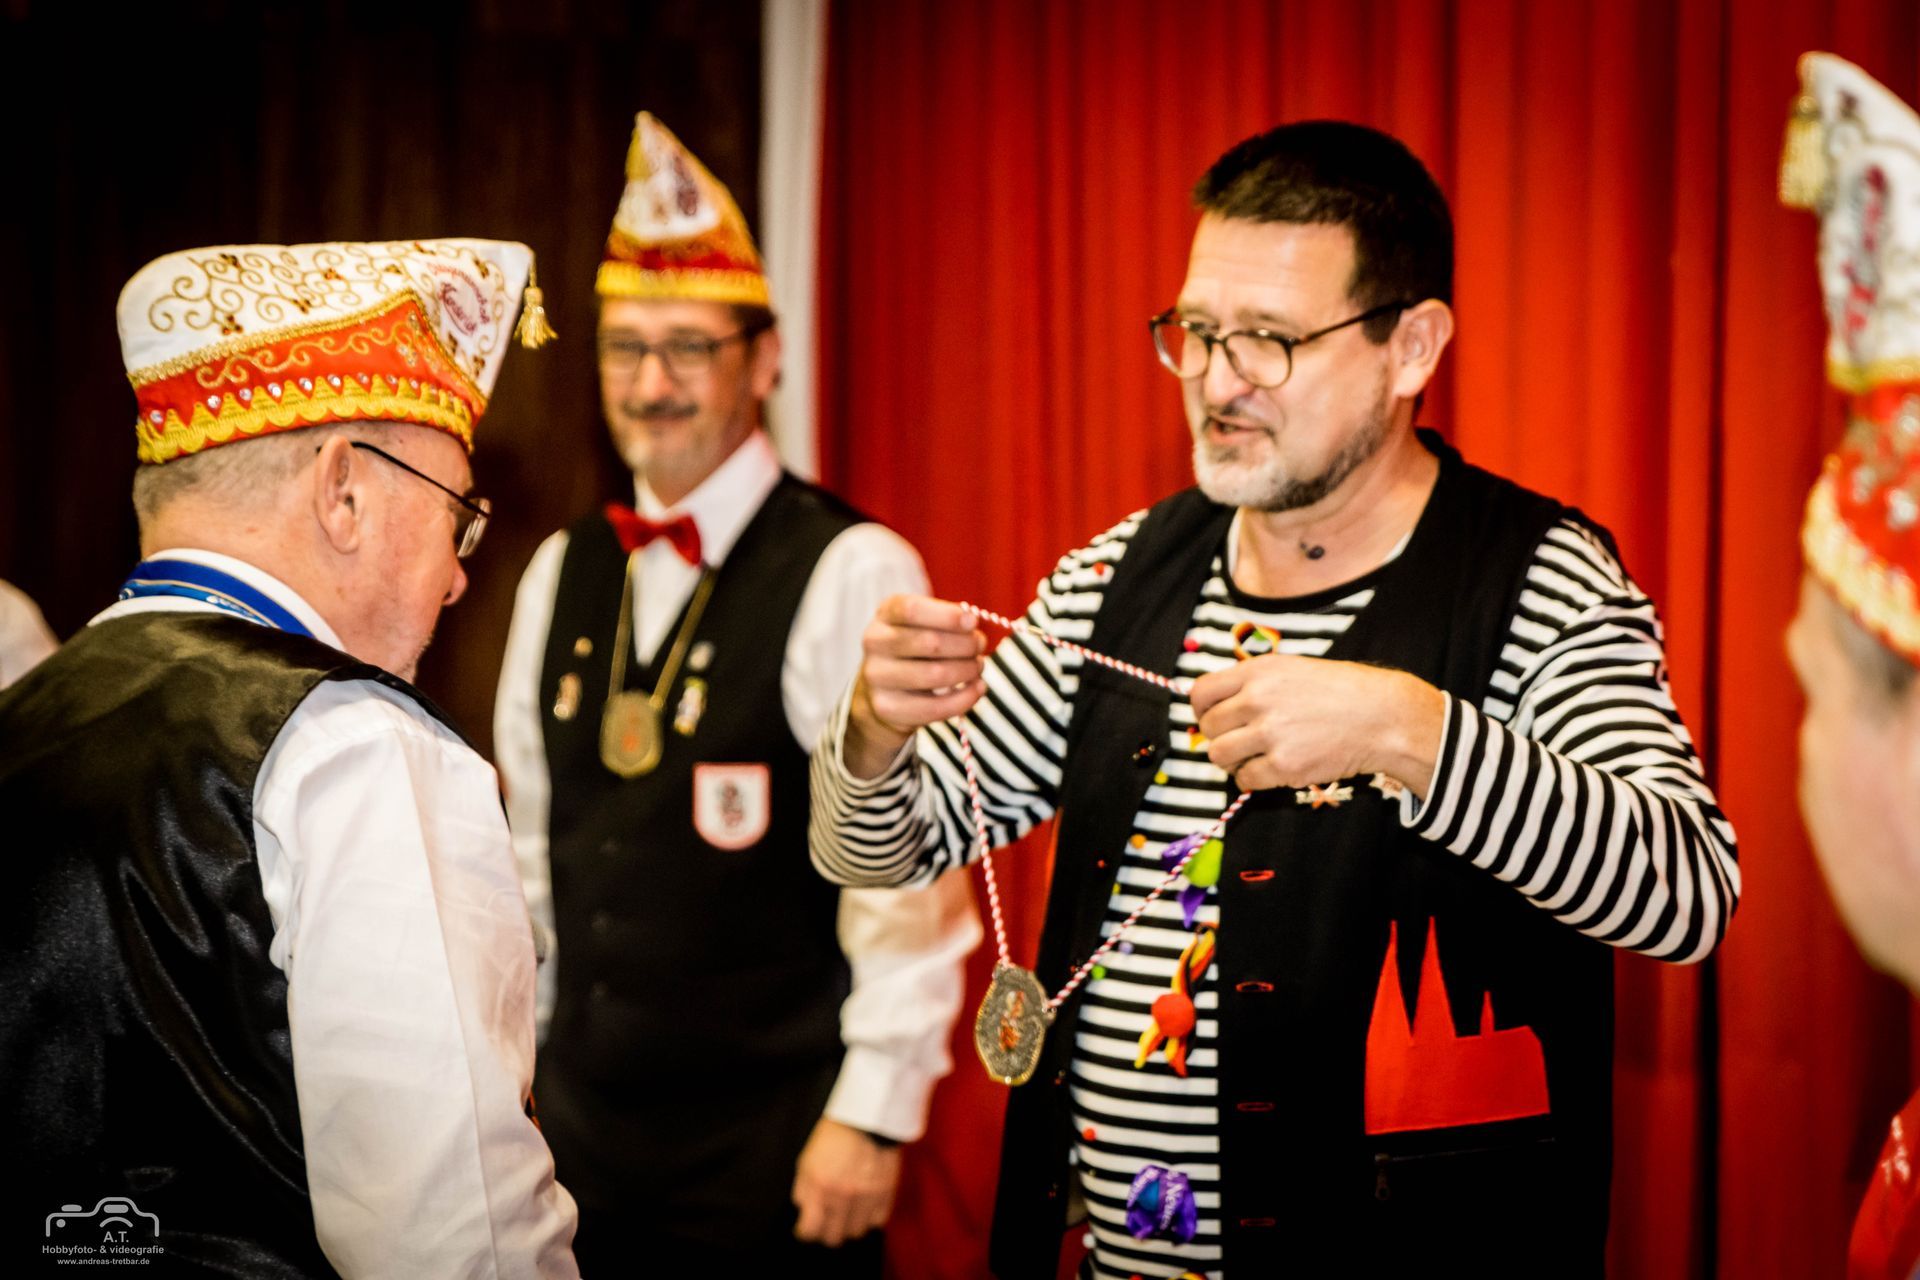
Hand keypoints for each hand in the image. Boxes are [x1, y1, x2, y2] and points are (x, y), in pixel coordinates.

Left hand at [791, 1117, 903, 1245]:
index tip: (806, 1227)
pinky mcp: (886, 1194)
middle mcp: (843, 1197)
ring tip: (847, 1213)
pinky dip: (870, 1218)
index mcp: (820, 1188)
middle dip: (826, 1232)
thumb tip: (804, 1212)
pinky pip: (877, 1222)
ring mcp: (866, 1198)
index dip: (805, 1231)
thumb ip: (803, 1190)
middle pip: (833, 1238)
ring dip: (849, 1226)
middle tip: (827, 1221)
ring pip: (856, 1233)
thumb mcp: (807, 1160)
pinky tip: (864, 1206)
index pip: (809, 1231)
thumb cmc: (834, 1137)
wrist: (867, 1119)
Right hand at [846, 595, 986, 777]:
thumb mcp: (922, 624)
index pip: (911, 610)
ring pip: (935, 675)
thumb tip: (970, 622)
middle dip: (966, 645)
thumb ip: (946, 619)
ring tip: (977, 667)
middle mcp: (875, 643)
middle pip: (929, 642)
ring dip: (967, 670)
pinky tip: (977, 688)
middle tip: (980, 646)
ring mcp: (877, 677)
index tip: (973, 621)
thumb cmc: (914, 649)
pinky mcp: (887, 708)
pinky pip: (935, 707)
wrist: (881, 691)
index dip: (946, 615)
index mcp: (885, 614)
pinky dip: (965, 698)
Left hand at [1188, 655, 1444, 796]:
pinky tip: (1271, 768)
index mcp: (1258, 672)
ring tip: (1252, 756)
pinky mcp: (1284, 766)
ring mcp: (1270, 734)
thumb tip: (1214, 706)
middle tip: (1239, 740)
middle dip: (1219, 736)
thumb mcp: (1291, 669)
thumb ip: (1252, 683)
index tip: (1210, 718)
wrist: (1381, 716)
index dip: (1200, 710)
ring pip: (1219, 755)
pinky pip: (1245, 778)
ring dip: (1231, 759)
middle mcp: (1258, 700)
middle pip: (1209, 727)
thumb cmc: (1338, 691)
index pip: (1201, 692)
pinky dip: (1252, 778)